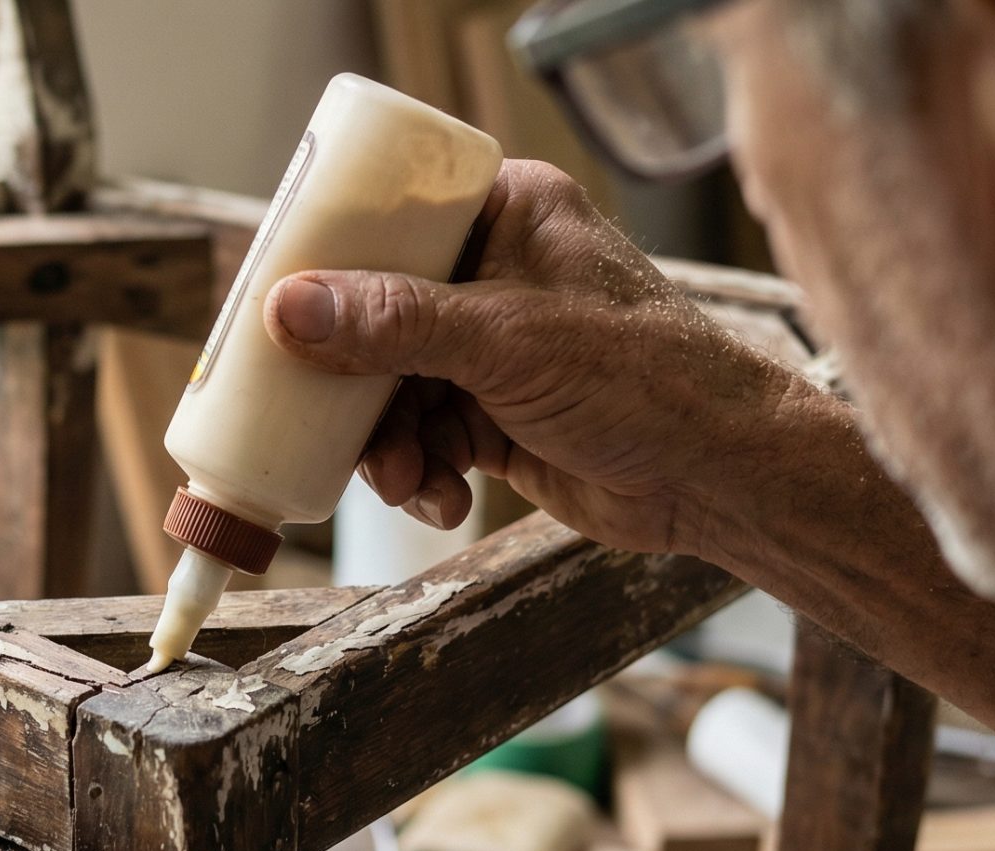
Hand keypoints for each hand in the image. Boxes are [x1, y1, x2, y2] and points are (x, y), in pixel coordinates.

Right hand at [262, 158, 851, 558]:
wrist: (716, 477)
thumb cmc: (643, 379)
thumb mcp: (506, 342)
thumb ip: (395, 324)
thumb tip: (289, 308)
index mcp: (508, 212)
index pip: (392, 218)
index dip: (329, 264)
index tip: (278, 311)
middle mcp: (496, 271)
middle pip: (375, 315)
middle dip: (353, 383)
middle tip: (329, 420)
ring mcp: (493, 346)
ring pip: (391, 386)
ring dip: (386, 441)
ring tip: (403, 478)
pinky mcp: (495, 412)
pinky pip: (422, 434)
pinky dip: (419, 469)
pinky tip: (439, 495)